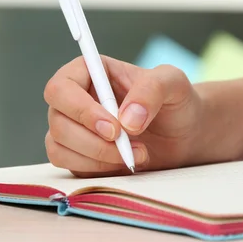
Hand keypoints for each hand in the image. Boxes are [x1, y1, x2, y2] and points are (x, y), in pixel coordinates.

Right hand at [44, 56, 204, 176]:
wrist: (185, 133)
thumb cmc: (176, 100)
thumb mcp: (173, 82)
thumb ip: (151, 90)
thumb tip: (126, 119)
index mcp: (90, 72)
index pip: (61, 88)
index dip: (81, 111)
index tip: (114, 129)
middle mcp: (75, 98)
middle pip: (58, 121)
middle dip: (93, 141)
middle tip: (129, 145)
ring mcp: (73, 127)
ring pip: (58, 147)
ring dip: (98, 157)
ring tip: (138, 154)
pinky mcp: (78, 154)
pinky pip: (69, 166)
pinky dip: (97, 169)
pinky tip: (125, 163)